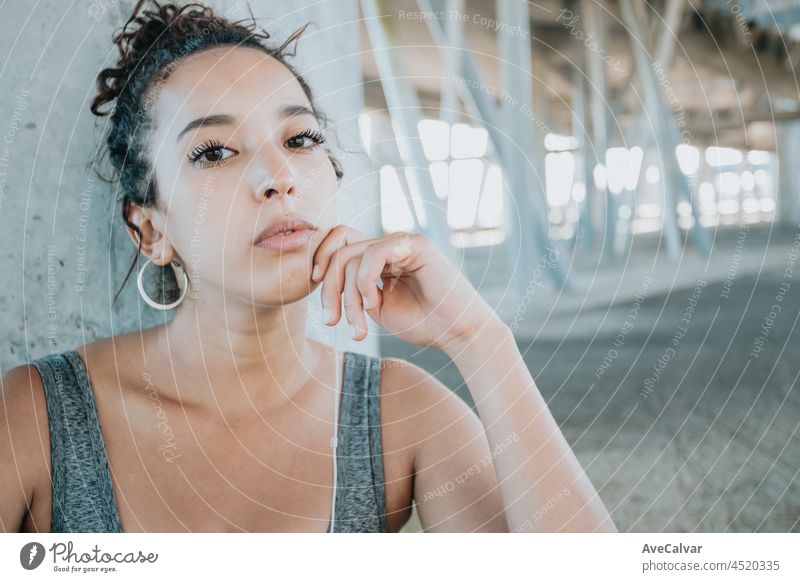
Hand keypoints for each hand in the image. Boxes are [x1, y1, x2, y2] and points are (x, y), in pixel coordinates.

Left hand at [311, 226, 504, 352]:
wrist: (459, 333)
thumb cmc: (423, 324)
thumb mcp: (376, 307)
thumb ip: (353, 289)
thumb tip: (323, 276)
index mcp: (380, 259)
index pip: (339, 244)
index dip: (320, 263)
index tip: (317, 296)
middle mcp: (390, 245)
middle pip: (339, 249)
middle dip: (328, 287)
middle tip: (330, 321)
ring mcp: (402, 242)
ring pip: (352, 255)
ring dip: (347, 295)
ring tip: (358, 325)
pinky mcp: (415, 244)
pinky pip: (372, 253)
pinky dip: (364, 282)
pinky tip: (374, 304)